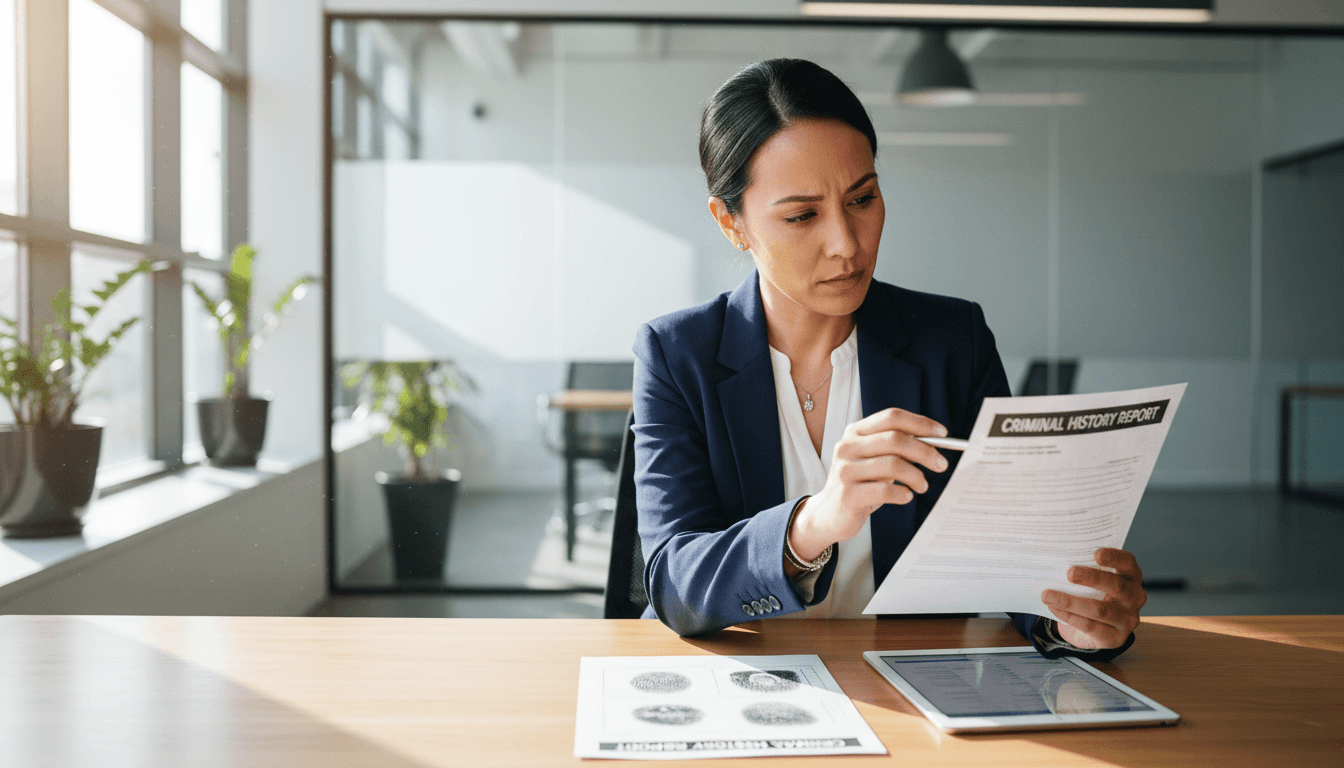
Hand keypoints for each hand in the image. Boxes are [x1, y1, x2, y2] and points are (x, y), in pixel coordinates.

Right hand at [788, 408, 948, 562]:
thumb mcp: (874, 460)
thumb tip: (934, 442)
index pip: (891, 417)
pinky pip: (885, 491)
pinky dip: (903, 494)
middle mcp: (847, 447)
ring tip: (923, 485)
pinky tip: (907, 496)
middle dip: (925, 451)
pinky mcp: (847, 495)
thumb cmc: (860, 484)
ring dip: (916, 475)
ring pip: (892, 465)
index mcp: (855, 432)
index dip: (920, 423)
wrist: (829, 514)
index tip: (943, 434)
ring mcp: (845, 471)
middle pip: (895, 439)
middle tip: (941, 464)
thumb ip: (895, 448)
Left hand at [1042, 548, 1146, 649]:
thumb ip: (1084, 568)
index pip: (1128, 563)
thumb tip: (1056, 559)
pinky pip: (1090, 626)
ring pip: (1100, 610)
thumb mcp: (1093, 580)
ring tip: (1048, 595)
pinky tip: (1054, 608)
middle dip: (1092, 578)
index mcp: (1131, 576)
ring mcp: (1128, 620)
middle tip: (1070, 573)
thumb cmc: (1092, 594)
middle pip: (1116, 586)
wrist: (1095, 629)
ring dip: (1070, 602)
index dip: (1114, 557)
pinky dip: (1069, 617)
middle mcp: (1135, 597)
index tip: (1096, 554)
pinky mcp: (1116, 638)